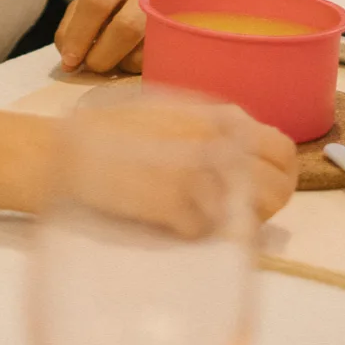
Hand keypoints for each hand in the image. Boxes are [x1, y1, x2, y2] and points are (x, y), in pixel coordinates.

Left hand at [55, 0, 173, 74]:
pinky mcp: (185, 38)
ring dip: (119, 64)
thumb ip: (77, 21)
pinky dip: (136, 69)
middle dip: (100, 55)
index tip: (68, 61)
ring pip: (141, 52)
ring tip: (115, 57)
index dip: (78, 35)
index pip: (96, 2)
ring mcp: (174, 12)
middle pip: (124, 28)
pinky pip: (154, 65)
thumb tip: (69, 59)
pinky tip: (134, 58)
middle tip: (89, 67)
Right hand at [70, 95, 296, 227]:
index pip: (283, 149)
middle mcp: (216, 143)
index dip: (277, 173)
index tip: (260, 186)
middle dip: (264, 205)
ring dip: (235, 223)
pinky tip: (174, 223)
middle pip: (278, 189)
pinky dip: (198, 234)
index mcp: (215, 115)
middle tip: (234, 211)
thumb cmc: (107, 129)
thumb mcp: (165, 109)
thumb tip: (243, 152)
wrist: (61, 154)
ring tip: (203, 217)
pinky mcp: (178, 211)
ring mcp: (199, 178)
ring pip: (251, 217)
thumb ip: (208, 126)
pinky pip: (211, 234)